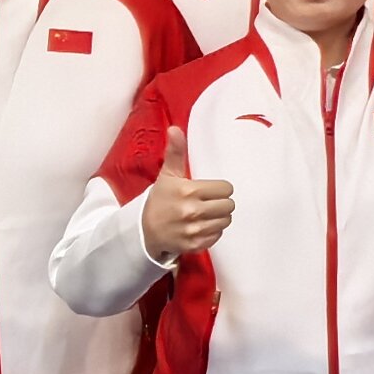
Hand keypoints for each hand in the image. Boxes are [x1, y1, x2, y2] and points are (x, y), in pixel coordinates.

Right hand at [139, 126, 236, 259]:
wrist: (144, 230)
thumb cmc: (160, 200)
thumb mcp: (167, 175)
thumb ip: (175, 152)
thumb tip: (175, 129)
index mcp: (189, 191)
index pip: (226, 188)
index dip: (219, 188)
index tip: (208, 190)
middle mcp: (192, 211)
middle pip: (229, 205)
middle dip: (220, 203)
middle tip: (207, 202)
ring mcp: (193, 229)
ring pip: (226, 220)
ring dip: (218, 217)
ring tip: (204, 214)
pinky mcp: (195, 244)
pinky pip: (218, 235)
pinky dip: (212, 231)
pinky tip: (200, 226)